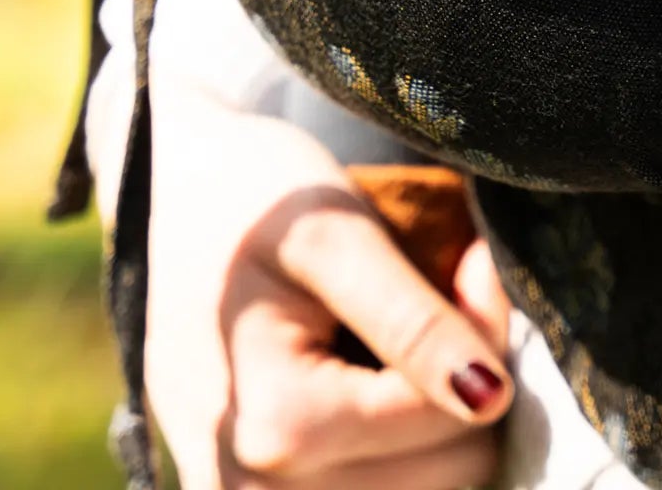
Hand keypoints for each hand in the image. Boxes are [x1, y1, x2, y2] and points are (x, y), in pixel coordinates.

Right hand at [144, 87, 513, 488]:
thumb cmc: (255, 198)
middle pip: (452, 469)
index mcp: (278, 429)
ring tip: (397, 340)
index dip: (484, 329)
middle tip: (434, 295)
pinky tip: (373, 386)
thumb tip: (491, 396)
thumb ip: (412, 320)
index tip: (472, 260)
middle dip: (466, 378)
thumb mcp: (336, 234)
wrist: (170, 199)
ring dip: (437, 414)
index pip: (456, 414)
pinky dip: (400, 445)